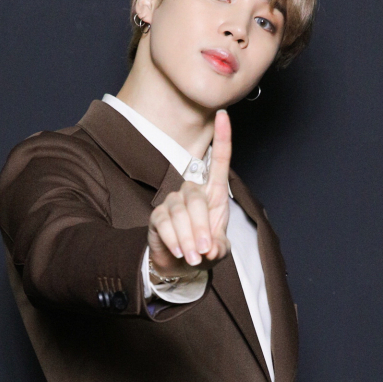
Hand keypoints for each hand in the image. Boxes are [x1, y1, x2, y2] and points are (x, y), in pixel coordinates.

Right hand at [148, 109, 231, 278]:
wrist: (180, 265)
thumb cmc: (203, 249)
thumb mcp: (218, 250)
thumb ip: (219, 248)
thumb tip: (210, 248)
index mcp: (214, 194)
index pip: (219, 162)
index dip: (222, 139)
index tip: (224, 116)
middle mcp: (193, 192)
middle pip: (196, 198)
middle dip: (201, 227)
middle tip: (203, 251)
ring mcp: (173, 202)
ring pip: (179, 212)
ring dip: (187, 237)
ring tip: (192, 257)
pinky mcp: (158, 215)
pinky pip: (164, 222)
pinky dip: (173, 239)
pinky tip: (178, 251)